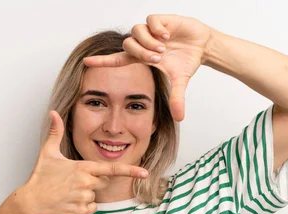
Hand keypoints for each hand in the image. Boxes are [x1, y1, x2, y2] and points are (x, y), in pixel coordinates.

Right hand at [18, 111, 149, 213]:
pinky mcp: (80, 212)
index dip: (130, 170)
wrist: (31, 202)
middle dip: (92, 181)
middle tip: (71, 181)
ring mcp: (84, 199)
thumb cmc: (40, 176)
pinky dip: (82, 207)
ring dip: (85, 195)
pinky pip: (91, 208)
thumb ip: (56, 132)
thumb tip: (53, 112)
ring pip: (95, 196)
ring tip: (67, 192)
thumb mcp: (48, 152)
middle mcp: (87, 183)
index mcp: (83, 168)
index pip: (112, 169)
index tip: (145, 173)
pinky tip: (68, 202)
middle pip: (102, 182)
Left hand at [83, 14, 212, 121]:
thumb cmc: (186, 61)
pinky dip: (157, 29)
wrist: (201, 45)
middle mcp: (143, 43)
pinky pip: (150, 20)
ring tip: (163, 48)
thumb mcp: (180, 81)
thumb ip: (176, 98)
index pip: (117, 60)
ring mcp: (151, 31)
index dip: (102, 61)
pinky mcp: (160, 20)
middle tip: (158, 58)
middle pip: (127, 45)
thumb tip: (180, 118)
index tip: (86, 62)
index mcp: (142, 58)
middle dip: (141, 52)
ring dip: (148, 41)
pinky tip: (167, 35)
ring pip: (136, 31)